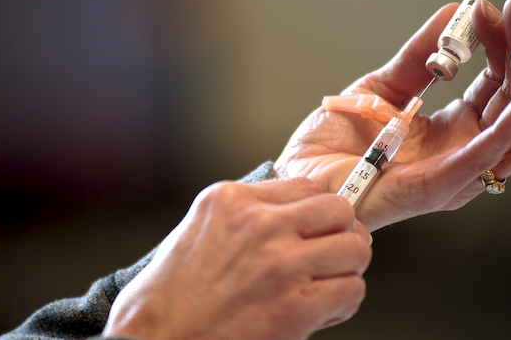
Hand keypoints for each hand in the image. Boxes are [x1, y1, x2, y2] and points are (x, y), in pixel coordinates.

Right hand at [103, 178, 371, 339]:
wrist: (156, 338)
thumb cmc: (171, 294)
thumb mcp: (203, 229)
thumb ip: (248, 213)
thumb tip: (297, 211)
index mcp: (233, 200)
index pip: (308, 187)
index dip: (317, 212)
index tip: (316, 229)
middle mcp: (259, 225)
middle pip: (339, 210)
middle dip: (341, 233)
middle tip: (330, 253)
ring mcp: (279, 264)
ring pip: (354, 249)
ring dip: (345, 269)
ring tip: (324, 284)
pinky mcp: (294, 306)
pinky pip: (351, 291)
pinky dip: (342, 303)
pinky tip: (319, 311)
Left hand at [274, 0, 510, 230]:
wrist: (301, 179)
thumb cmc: (335, 146)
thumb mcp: (382, 87)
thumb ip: (419, 56)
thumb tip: (454, 13)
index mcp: (452, 130)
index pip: (499, 84)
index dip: (506, 44)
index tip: (500, 7)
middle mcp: (461, 153)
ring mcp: (452, 173)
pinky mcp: (435, 187)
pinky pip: (481, 159)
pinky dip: (508, 130)